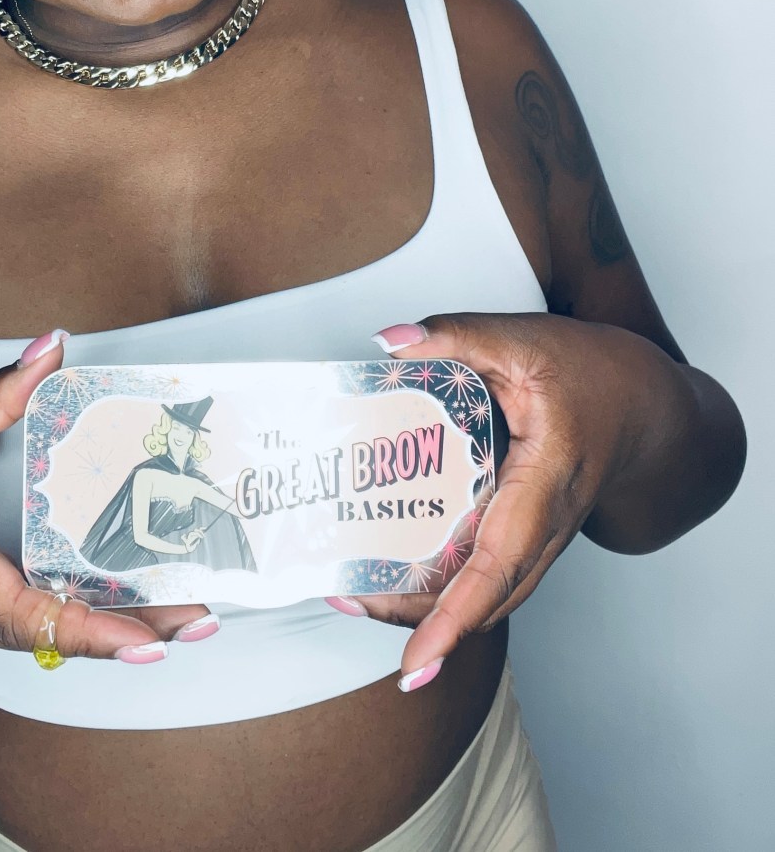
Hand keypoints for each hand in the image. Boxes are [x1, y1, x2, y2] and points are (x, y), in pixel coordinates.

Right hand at [0, 331, 210, 662]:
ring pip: (40, 639)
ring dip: (111, 631)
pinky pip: (26, 627)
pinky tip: (123, 603)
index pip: (21, 609)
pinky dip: (79, 621)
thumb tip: (50, 351)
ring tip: (180, 613)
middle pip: (48, 635)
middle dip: (128, 634)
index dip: (89, 628)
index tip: (146, 636)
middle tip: (198, 617)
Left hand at [331, 313, 652, 689]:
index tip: (416, 661)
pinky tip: (394, 573)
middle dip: (419, 619)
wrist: (648, 408)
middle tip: (347, 598)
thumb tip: (389, 342)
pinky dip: (445, 589)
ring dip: (425, 609)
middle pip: (485, 595)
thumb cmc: (593, 373)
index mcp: (548, 477)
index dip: (455, 614)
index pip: (501, 559)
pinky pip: (490, 577)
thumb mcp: (523, 339)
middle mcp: (549, 523)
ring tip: (356, 592)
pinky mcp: (532, 537)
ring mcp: (544, 538)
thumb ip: (454, 335)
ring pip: (487, 595)